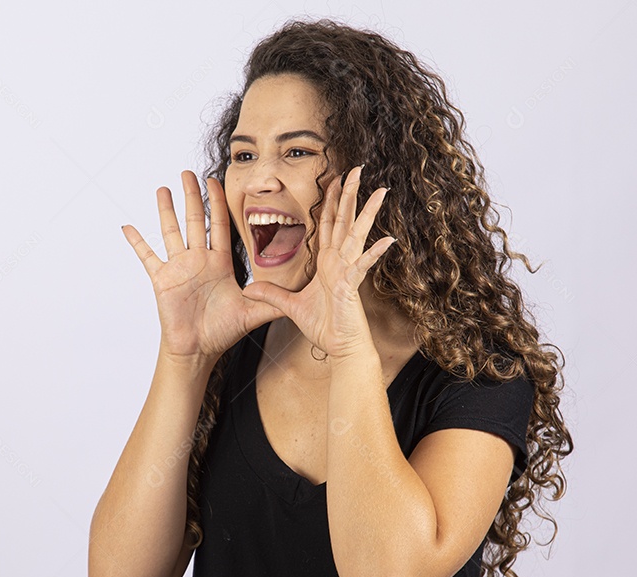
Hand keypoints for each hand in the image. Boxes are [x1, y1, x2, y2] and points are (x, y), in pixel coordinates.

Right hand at [121, 170, 285, 367]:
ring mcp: (178, 268)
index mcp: (219, 263)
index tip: (215, 181)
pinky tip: (128, 226)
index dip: (218, 203)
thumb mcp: (254, 313)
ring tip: (163, 188)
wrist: (199, 349)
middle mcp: (198, 260)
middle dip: (192, 196)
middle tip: (188, 172)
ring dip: (166, 210)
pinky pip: (148, 256)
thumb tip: (301, 296)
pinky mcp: (162, 279)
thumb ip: (275, 302)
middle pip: (195, 221)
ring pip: (171, 231)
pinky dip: (137, 242)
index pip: (220, 225)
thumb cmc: (223, 331)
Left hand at [239, 165, 396, 359]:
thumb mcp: (290, 306)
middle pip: (344, 220)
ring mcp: (348, 271)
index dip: (329, 201)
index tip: (333, 179)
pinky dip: (374, 254)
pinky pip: (363, 266)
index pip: (327, 225)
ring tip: (380, 191)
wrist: (341, 348)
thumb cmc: (324, 327)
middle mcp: (339, 261)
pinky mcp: (352, 286)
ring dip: (368, 213)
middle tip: (357, 169)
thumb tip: (249, 288)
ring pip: (358, 236)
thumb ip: (271, 294)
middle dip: (350, 194)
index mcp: (327, 262)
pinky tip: (387, 239)